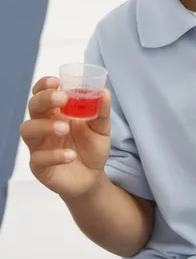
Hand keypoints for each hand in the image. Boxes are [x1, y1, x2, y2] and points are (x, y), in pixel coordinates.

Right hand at [20, 76, 110, 199]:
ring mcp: (39, 145)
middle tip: (62, 98)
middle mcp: (43, 125)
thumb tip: (104, 92)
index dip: (44, 85)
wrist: (93, 176)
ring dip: (45, 126)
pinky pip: (39, 158)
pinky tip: (70, 155)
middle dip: (44, 99)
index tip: (55, 81)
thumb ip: (102, 110)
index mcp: (56, 111)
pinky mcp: (40, 166)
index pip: (42, 92)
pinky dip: (54, 155)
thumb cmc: (92, 147)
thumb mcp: (102, 128)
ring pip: (28, 130)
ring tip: (65, 128)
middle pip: (33, 106)